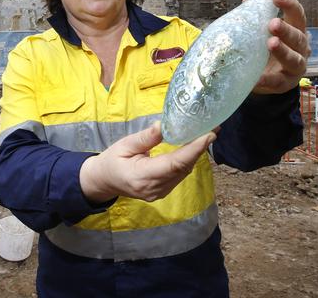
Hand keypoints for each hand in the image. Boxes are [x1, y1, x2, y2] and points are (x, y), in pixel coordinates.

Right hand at [79, 122, 215, 202]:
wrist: (104, 181)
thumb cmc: (112, 160)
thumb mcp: (124, 145)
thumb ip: (145, 138)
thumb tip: (163, 125)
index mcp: (141, 176)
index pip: (174, 164)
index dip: (194, 150)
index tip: (209, 135)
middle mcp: (153, 188)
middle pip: (183, 168)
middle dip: (199, 149)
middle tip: (213, 129)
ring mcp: (159, 193)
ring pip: (184, 172)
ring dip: (196, 154)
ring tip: (206, 135)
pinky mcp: (162, 191)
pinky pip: (179, 175)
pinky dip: (188, 161)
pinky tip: (193, 148)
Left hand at [252, 0, 309, 94]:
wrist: (265, 77)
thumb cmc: (266, 48)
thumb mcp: (262, 32)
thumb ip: (257, 18)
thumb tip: (248, 1)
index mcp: (296, 30)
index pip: (297, 14)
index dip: (289, 4)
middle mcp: (301, 47)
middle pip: (297, 36)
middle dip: (286, 29)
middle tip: (273, 23)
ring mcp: (296, 66)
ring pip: (293, 59)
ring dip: (283, 51)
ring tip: (271, 44)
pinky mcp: (286, 83)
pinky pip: (277, 82)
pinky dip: (267, 80)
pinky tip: (257, 79)